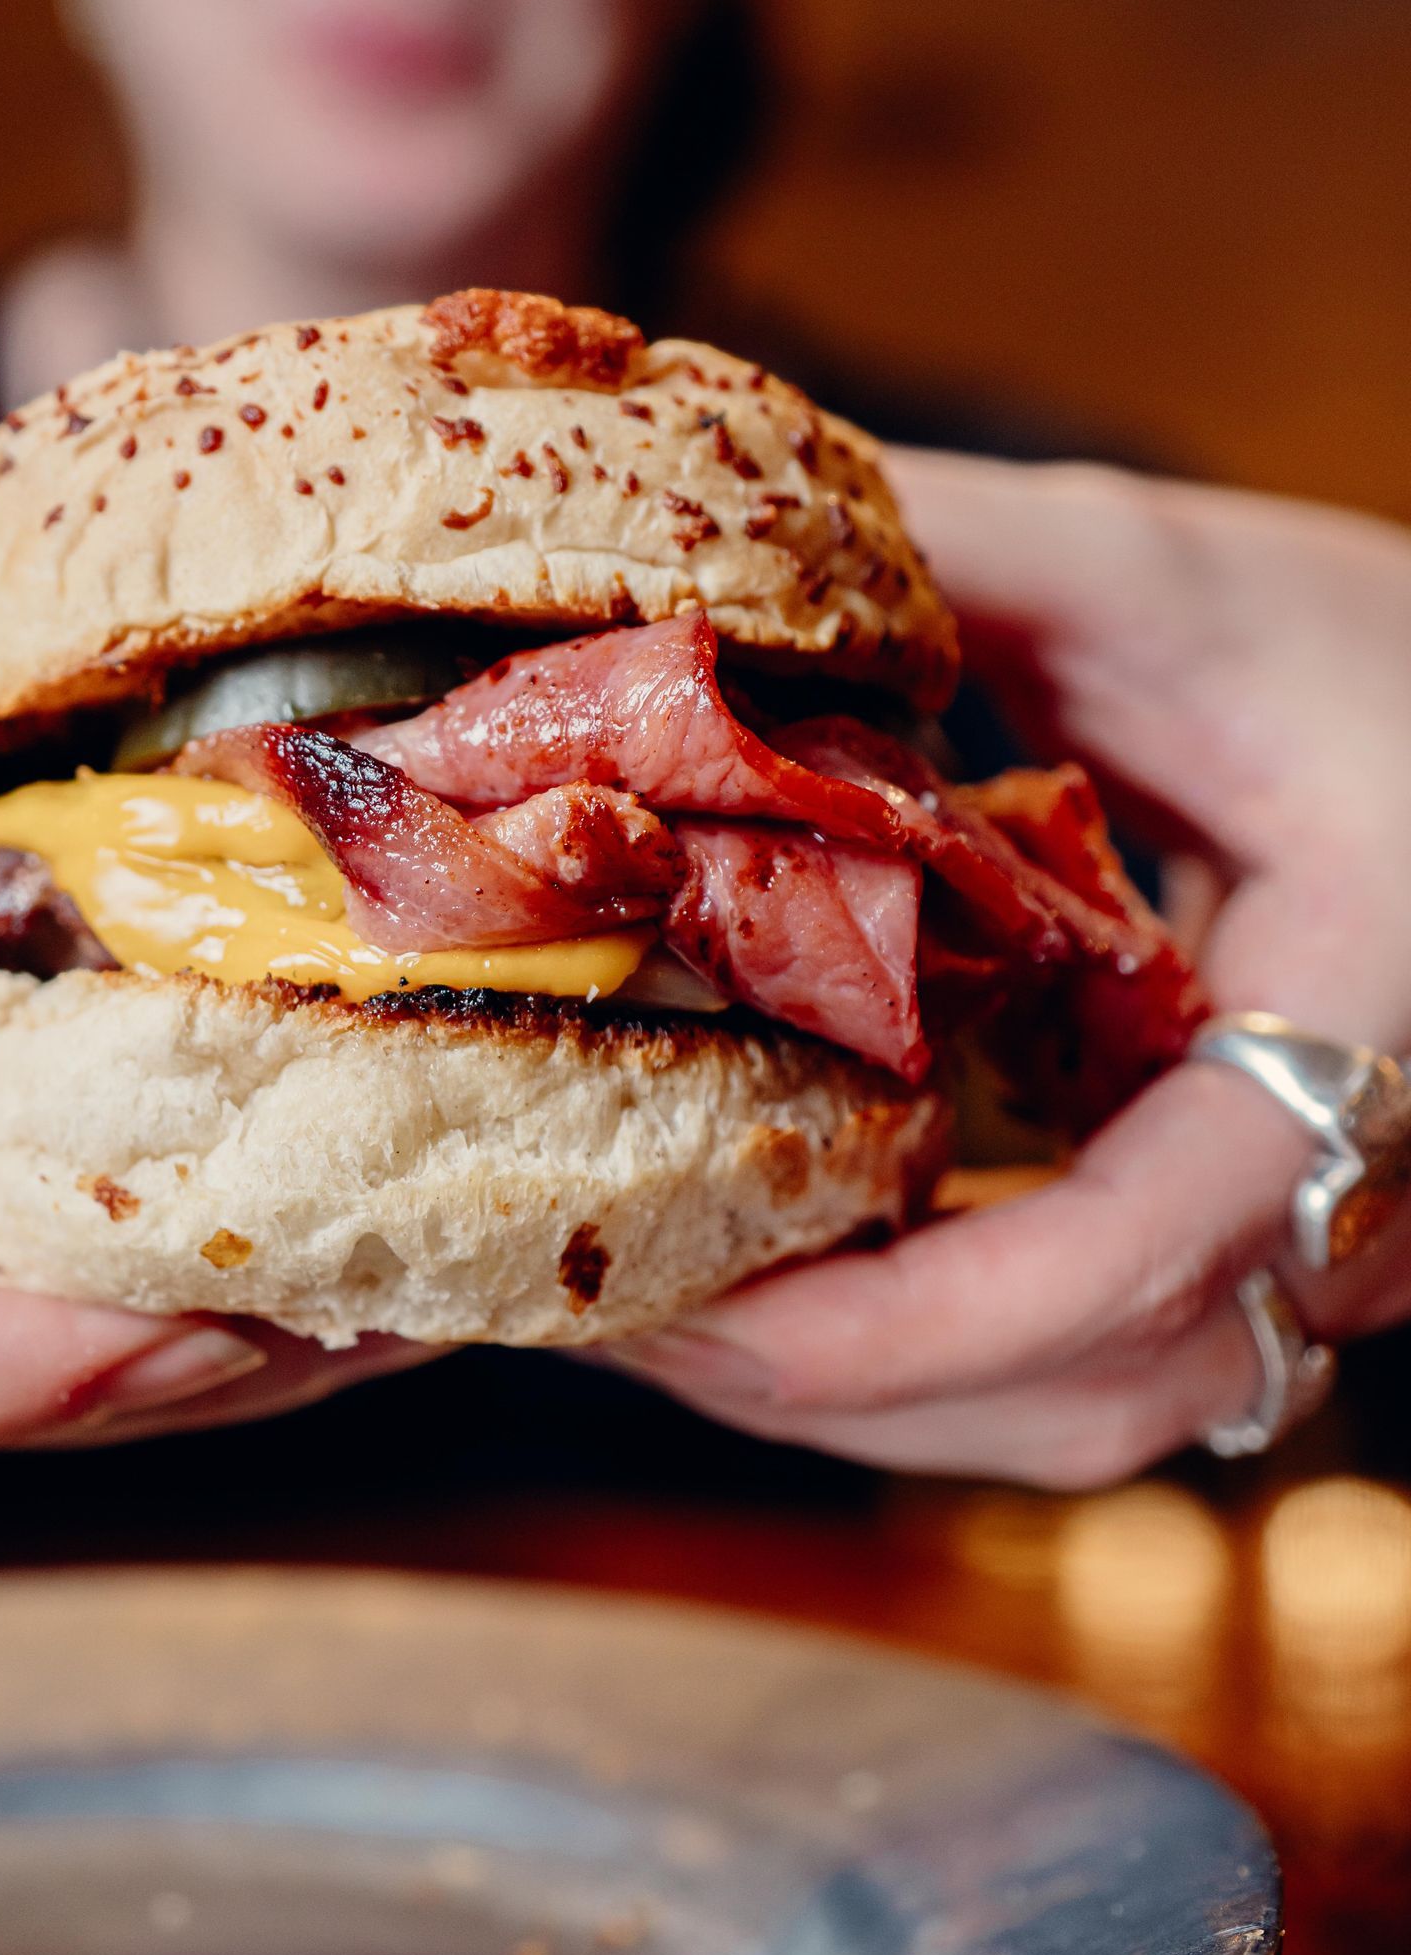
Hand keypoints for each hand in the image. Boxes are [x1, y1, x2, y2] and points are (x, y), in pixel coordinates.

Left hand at [612, 452, 1410, 1485]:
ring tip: (670, 1308)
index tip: (686, 1306)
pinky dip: (934, 1348)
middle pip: (1084, 1398)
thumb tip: (713, 541)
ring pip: (1089, 1413)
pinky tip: (796, 1270)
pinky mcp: (1275, 1253)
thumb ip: (969, 557)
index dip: (889, 1324)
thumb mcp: (1187, 583)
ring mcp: (1327, 1253)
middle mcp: (1363, 1201)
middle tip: (618, 1312)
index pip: (1123, 1261)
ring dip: (872, 1390)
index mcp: (1370, 1040)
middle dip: (832, 1384)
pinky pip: (1098, 1364)